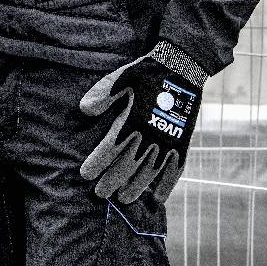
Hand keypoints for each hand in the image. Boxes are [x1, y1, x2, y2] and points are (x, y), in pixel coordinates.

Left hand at [78, 44, 204, 203]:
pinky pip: (176, 169)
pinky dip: (169, 185)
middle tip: (100, 193)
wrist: (182, 67)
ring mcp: (168, 140)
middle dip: (111, 180)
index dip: (97, 163)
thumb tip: (83, 109)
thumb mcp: (121, 77)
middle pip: (127, 165)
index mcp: (132, 120)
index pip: (110, 148)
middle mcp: (150, 135)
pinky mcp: (183, 142)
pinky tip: (159, 199)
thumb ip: (103, 94)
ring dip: (136, 187)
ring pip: (150, 172)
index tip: (85, 175)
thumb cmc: (147, 71)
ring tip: (123, 198)